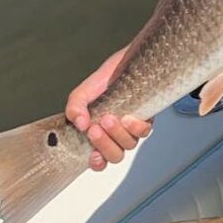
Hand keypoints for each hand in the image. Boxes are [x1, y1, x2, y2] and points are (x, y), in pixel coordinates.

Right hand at [64, 47, 153, 170]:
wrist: (128, 59)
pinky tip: (127, 117)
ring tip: (108, 118)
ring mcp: (132, 126)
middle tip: (95, 129)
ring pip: (128, 144)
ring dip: (116, 134)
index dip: (97, 163)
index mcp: (100, 132)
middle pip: (114, 155)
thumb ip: (75, 107)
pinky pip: (144, 131)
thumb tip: (79, 124)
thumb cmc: (106, 78)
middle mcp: (117, 133)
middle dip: (103, 145)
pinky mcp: (147, 117)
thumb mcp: (83, 92)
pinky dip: (134, 127)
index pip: (100, 159)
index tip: (93, 155)